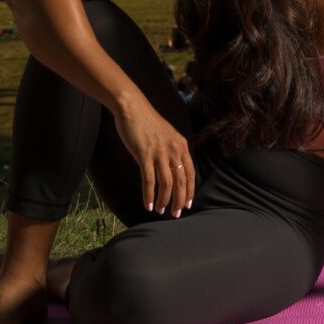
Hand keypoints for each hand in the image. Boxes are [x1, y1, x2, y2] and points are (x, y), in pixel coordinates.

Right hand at [114, 97, 194, 217]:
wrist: (132, 108)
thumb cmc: (148, 123)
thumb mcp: (168, 136)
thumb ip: (174, 151)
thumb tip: (176, 170)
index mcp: (182, 145)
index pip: (190, 174)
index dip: (189, 191)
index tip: (187, 204)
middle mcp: (174, 150)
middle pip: (180, 182)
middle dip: (179, 201)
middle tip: (175, 214)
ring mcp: (159, 152)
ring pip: (166, 184)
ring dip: (164, 200)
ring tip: (160, 210)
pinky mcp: (144, 154)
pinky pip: (148, 180)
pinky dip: (149, 195)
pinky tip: (147, 204)